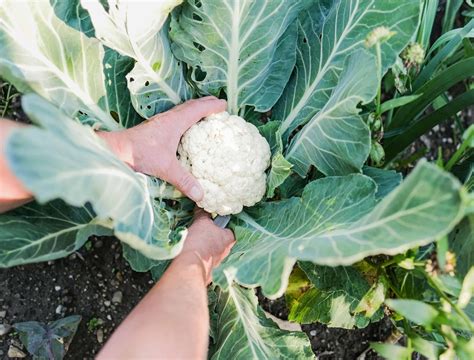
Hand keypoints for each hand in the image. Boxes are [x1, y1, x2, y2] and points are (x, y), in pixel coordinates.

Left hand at [99, 97, 226, 201]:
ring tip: (205, 113)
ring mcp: (161, 121)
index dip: (212, 106)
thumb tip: (201, 195)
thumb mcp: (165, 168)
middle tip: (218, 104)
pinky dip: (185, 117)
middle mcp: (169, 118)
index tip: (224, 105)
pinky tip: (185, 127)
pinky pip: (176, 117)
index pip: (198, 109)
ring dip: (195, 108)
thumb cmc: (140, 154)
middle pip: (191, 105)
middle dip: (206, 103)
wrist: (116, 150)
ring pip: (182, 110)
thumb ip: (184, 181)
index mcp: (175, 122)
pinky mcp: (155, 127)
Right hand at [176, 209, 234, 283]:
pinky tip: (188, 249)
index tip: (211, 219)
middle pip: (219, 238)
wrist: (188, 267)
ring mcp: (215, 263)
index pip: (229, 227)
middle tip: (199, 227)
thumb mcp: (201, 222)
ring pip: (210, 249)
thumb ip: (203, 214)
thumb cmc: (199, 242)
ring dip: (202, 244)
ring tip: (191, 238)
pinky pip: (201, 258)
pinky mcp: (205, 269)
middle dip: (209, 233)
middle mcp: (225, 252)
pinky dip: (196, 254)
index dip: (220, 222)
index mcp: (229, 239)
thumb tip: (202, 207)